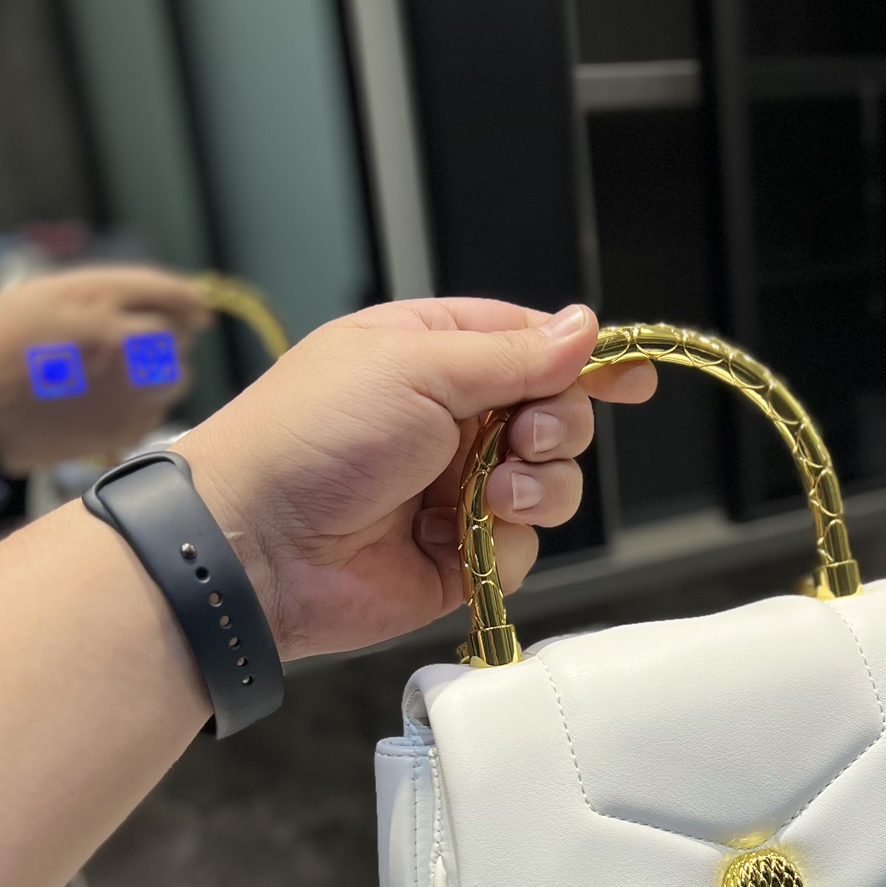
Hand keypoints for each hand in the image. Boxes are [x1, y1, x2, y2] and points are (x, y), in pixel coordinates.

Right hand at [0, 266, 211, 473]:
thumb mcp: (44, 296)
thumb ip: (103, 295)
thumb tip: (160, 302)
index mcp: (97, 297)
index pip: (166, 290)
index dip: (188, 299)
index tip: (199, 308)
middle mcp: (122, 339)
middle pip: (177, 332)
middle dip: (168, 336)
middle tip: (138, 346)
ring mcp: (128, 387)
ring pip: (177, 374)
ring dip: (162, 372)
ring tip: (122, 376)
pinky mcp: (126, 427)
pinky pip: (158, 410)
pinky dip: (145, 405)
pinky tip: (110, 403)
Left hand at [182, 297, 654, 659]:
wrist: (256, 546)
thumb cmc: (309, 438)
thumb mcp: (414, 365)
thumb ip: (511, 353)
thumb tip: (581, 328)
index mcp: (431, 355)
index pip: (529, 345)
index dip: (584, 360)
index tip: (629, 376)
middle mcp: (448, 422)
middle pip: (555, 416)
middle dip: (557, 427)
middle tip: (521, 436)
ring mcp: (454, 492)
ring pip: (550, 485)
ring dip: (541, 487)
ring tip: (493, 494)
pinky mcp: (458, 558)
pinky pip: (524, 548)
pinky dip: (510, 543)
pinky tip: (471, 536)